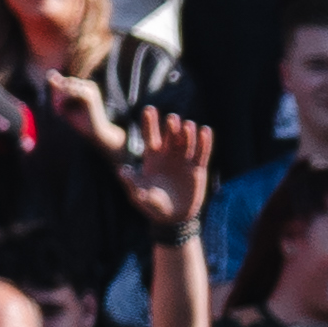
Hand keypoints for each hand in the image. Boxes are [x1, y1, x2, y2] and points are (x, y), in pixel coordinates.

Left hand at [114, 103, 212, 233]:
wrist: (174, 217)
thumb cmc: (153, 205)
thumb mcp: (140, 195)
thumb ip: (132, 183)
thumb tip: (122, 171)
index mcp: (153, 156)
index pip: (151, 136)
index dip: (150, 123)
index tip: (149, 109)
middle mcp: (169, 154)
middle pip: (170, 135)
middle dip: (171, 126)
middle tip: (172, 119)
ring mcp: (184, 160)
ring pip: (187, 141)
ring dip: (187, 132)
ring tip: (188, 126)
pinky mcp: (198, 169)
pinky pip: (202, 153)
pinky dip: (204, 142)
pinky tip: (205, 130)